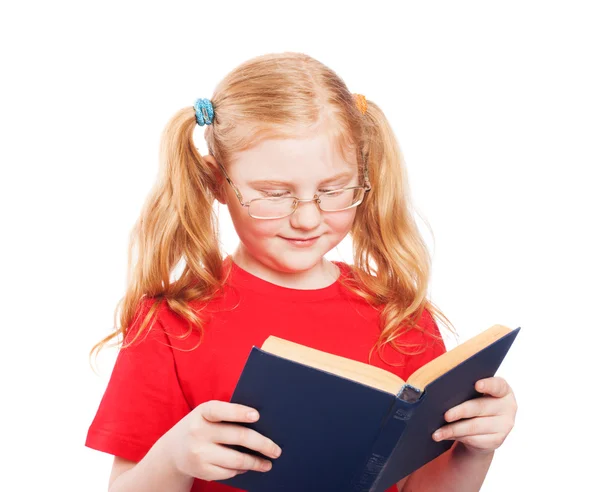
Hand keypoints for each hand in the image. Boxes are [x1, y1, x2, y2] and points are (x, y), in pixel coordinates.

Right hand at [161, 400, 281, 480]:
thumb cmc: (201, 427)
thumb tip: (262, 425)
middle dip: (262, 444)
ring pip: (236, 459)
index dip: (239, 412)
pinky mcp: (201, 470)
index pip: (221, 410)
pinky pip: (228, 472)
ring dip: (256, 462)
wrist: (173, 450)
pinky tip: (248, 467)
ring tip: (268, 463)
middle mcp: (198, 431)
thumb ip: (227, 416)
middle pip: (238, 436)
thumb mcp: (207, 415)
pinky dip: (241, 470)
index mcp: (203, 411)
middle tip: (276, 450)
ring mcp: (198, 452)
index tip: (257, 415)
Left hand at [431, 377, 516, 455]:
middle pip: (480, 407)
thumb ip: (466, 388)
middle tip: (445, 415)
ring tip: (438, 432)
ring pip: (474, 426)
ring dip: (453, 429)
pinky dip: (457, 437)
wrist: (483, 428)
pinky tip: (445, 436)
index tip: (476, 385)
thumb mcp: (474, 393)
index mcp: (503, 390)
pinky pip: (474, 439)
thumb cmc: (476, 403)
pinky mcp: (497, 441)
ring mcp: (504, 426)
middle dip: (460, 411)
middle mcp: (507, 407)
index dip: (488, 384)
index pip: (498, 385)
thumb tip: (443, 390)